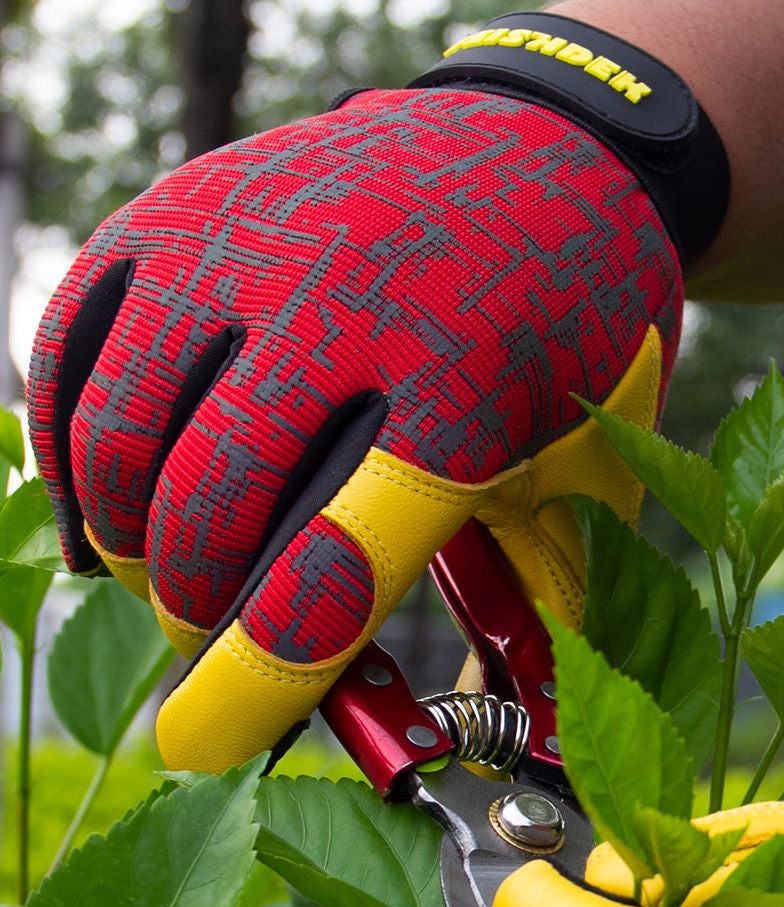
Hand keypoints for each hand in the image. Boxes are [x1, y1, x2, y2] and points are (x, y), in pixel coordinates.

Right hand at [29, 85, 680, 771]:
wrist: (552, 153)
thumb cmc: (573, 344)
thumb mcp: (590, 471)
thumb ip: (541, 603)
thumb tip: (516, 753)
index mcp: (466, 384)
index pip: (336, 558)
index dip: (258, 675)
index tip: (199, 745)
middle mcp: (343, 299)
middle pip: (208, 506)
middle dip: (192, 614)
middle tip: (213, 654)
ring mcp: (245, 242)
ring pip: (121, 436)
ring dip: (129, 542)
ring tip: (172, 577)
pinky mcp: (174, 209)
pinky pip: (69, 352)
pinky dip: (74, 448)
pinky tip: (112, 500)